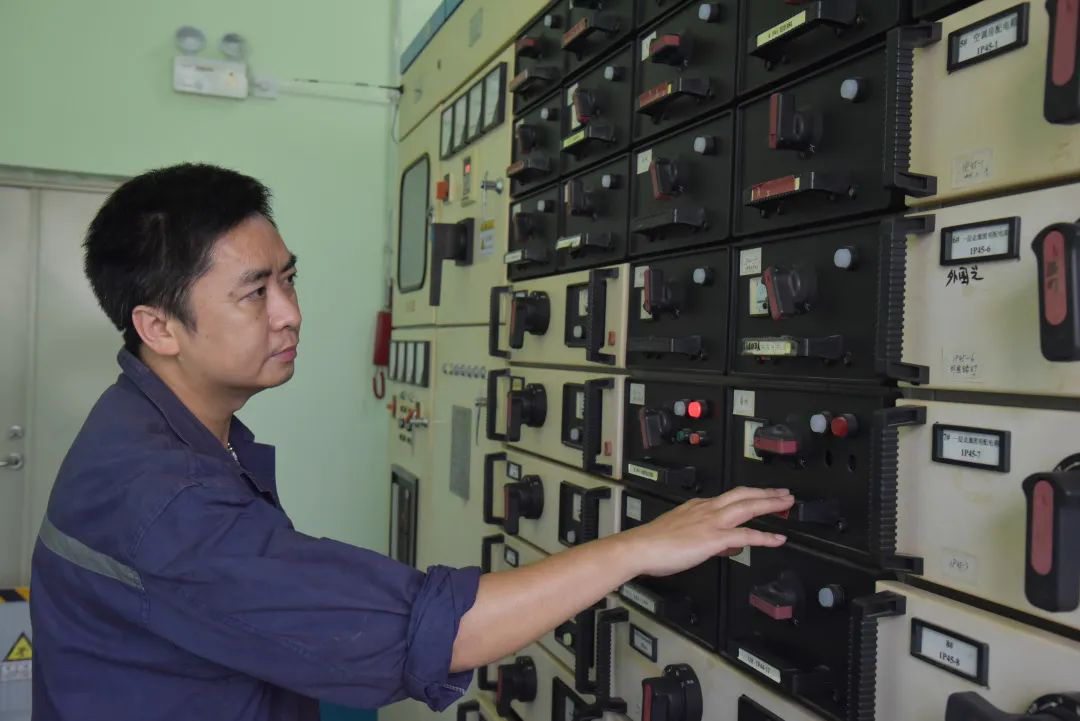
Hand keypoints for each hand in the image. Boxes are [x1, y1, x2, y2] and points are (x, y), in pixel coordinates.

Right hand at [619, 487, 794, 577]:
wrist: (640, 547)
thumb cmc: (652, 544)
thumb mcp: (679, 535)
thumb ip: (703, 539)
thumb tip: (723, 547)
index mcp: (697, 507)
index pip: (728, 498)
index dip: (748, 496)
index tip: (760, 495)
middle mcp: (707, 510)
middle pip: (743, 495)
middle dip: (766, 493)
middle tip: (784, 493)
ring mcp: (712, 522)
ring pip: (748, 507)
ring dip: (770, 504)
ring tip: (787, 503)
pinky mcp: (714, 538)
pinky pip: (746, 536)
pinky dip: (765, 537)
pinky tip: (778, 539)